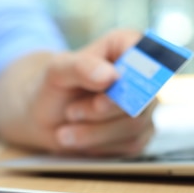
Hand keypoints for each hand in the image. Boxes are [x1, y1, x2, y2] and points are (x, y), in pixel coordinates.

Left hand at [0, 29, 156, 155]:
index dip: (136, 68)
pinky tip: (79, 139)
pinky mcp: (139, 135)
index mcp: (125, 46)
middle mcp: (140, 76)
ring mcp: (143, 108)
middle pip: (141, 95)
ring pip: (134, 124)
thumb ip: (81, 67)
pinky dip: (99, 146)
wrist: (46, 119)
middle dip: (101, 109)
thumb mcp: (56, 71)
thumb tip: (111, 77)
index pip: (147, 50)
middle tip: (71, 112)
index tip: (110, 81)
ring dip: (94, 131)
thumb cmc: (53, 88)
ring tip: (65, 131)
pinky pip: (130, 144)